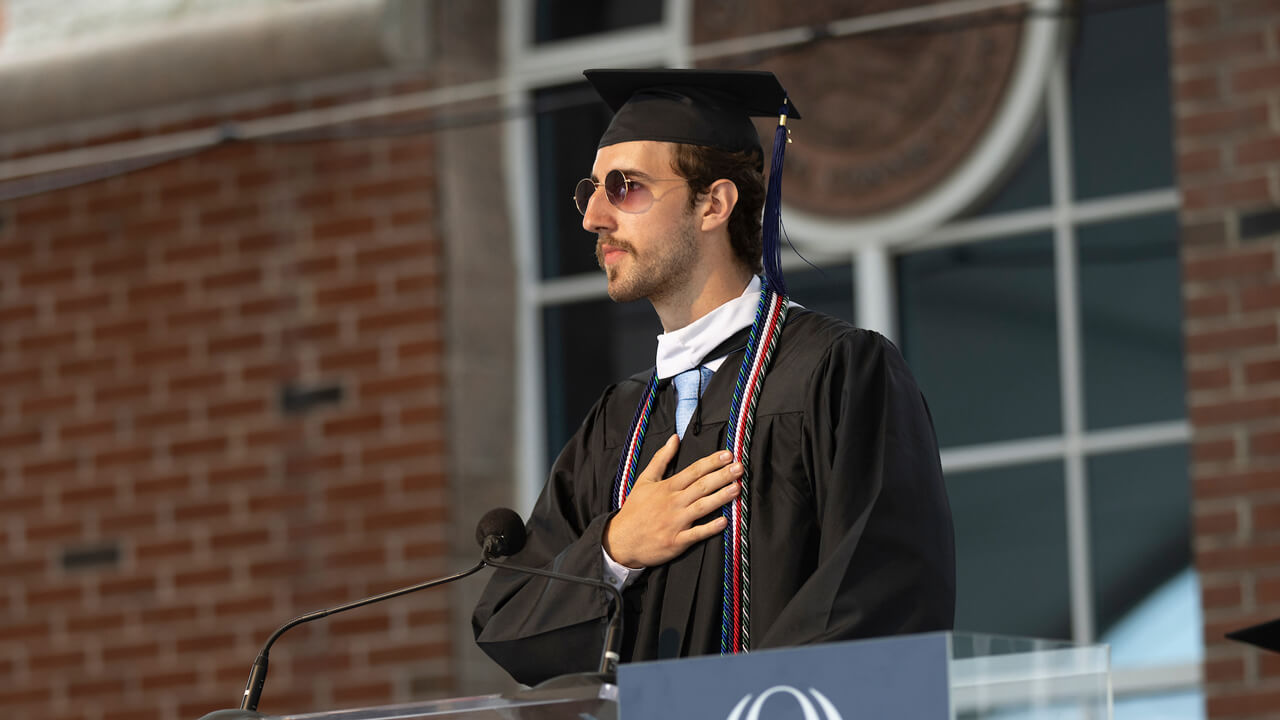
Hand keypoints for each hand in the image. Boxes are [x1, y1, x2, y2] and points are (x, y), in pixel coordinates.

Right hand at [603, 434, 742, 567]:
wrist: (620, 540)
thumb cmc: (635, 509)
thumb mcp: (644, 480)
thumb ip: (661, 458)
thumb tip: (674, 438)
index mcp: (667, 487)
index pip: (693, 470)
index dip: (712, 462)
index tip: (728, 455)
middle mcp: (673, 502)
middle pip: (701, 486)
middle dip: (722, 476)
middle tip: (740, 468)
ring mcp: (675, 522)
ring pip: (702, 507)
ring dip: (720, 497)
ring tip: (737, 488)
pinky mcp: (676, 541)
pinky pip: (696, 534)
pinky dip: (710, 528)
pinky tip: (724, 521)